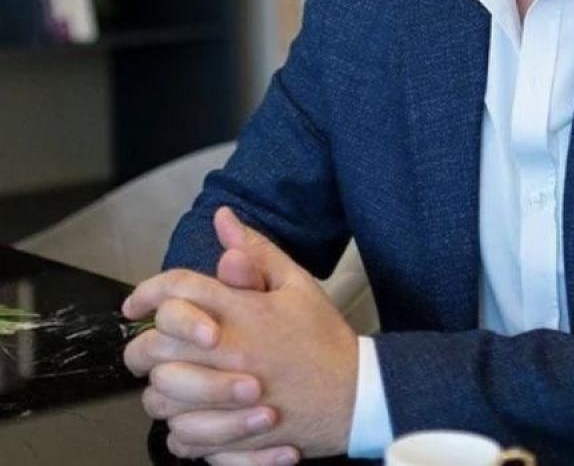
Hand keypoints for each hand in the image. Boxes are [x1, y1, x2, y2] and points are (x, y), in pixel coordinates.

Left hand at [123, 207, 358, 462]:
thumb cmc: (322, 338)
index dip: (146, 292)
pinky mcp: (231, 438)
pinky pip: (180, 439)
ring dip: (160, 390)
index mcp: (241, 313)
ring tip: (175, 382)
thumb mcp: (296, 284)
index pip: (176, 292)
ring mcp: (226, 401)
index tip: (134, 303)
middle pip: (152, 348)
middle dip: (142, 345)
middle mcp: (228, 354)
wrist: (355, 395)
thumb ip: (255, 251)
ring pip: (158, 399)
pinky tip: (194, 416)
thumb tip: (223, 218)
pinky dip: (180, 430)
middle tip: (150, 345)